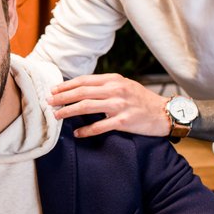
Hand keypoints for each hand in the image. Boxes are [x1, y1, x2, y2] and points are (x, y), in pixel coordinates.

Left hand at [47, 74, 171, 137]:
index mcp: (114, 80)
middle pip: (82, 92)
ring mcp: (119, 105)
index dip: (66, 85)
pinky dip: (86, 130)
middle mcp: (115, 90)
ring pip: (87, 107)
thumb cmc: (141, 100)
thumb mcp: (124, 85)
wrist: (164, 112)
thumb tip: (81, 89)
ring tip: (57, 116)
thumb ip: (105, 86)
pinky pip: (100, 126)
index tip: (53, 90)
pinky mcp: (124, 121)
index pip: (84, 80)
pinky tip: (77, 134)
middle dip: (62, 97)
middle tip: (48, 102)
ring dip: (69, 111)